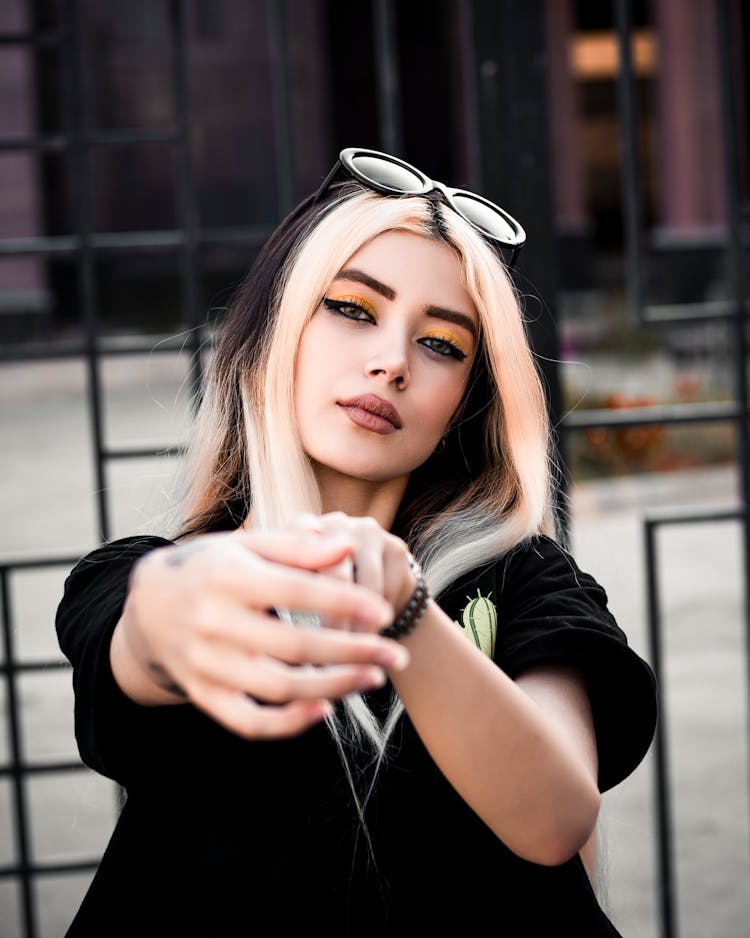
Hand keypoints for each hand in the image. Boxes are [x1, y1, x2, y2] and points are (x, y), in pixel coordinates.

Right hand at [111, 529, 408, 738]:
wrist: (148, 604)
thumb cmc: (211, 566)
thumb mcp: (247, 545)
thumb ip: (297, 547)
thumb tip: (349, 546)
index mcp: (228, 577)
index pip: (296, 591)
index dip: (344, 601)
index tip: (383, 611)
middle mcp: (214, 622)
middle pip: (295, 645)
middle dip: (354, 652)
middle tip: (396, 655)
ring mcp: (207, 664)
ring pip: (278, 687)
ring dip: (333, 687)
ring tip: (374, 679)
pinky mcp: (203, 694)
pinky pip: (248, 721)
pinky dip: (288, 724)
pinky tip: (326, 710)